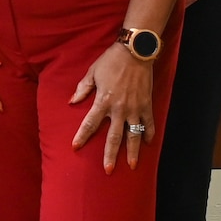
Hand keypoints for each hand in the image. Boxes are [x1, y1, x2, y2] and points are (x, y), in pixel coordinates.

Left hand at [70, 44, 153, 171]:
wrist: (135, 51)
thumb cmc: (111, 60)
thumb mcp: (92, 72)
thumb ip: (82, 89)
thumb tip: (72, 102)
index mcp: (103, 101)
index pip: (90, 123)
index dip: (82, 136)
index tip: (75, 147)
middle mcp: (119, 108)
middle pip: (114, 137)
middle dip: (110, 155)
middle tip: (108, 170)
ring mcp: (135, 108)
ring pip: (133, 135)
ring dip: (132, 151)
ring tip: (131, 165)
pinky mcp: (146, 105)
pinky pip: (148, 123)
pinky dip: (148, 134)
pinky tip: (147, 143)